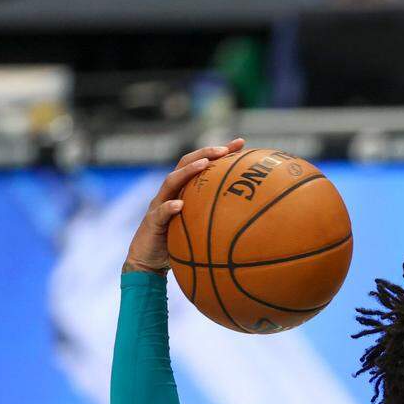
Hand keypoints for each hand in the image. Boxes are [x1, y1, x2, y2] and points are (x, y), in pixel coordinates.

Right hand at [122, 138, 245, 274]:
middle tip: (224, 149)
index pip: (201, 164)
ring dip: (187, 171)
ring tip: (203, 164)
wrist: (148, 260)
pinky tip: (179, 204)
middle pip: (185, 163)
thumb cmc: (179, 243)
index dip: (219, 152)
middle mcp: (171, 192)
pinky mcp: (152, 221)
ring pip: (171, 182)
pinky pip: (160, 213)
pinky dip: (169, 207)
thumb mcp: (202, 227)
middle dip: (205, 153)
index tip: (241, 143)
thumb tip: (254, 218)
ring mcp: (159, 205)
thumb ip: (220, 218)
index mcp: (184, 190)